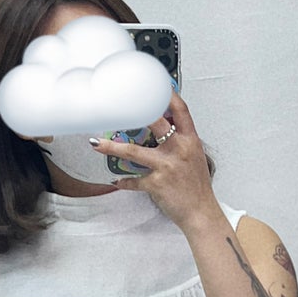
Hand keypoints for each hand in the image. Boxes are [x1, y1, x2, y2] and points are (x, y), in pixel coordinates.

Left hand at [94, 90, 218, 235]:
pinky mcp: (157, 184)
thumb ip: (180, 140)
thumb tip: (164, 126)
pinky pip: (134, 181)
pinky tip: (116, 180)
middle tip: (120, 106)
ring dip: (112, 147)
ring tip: (96, 143)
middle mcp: (179, 150)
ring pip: (134, 152)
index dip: (168, 94)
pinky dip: (124, 182)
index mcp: (190, 140)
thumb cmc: (197, 186)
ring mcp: (167, 167)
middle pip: (155, 122)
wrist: (201, 213)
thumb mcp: (195, 157)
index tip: (156, 84)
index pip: (181, 110)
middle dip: (137, 112)